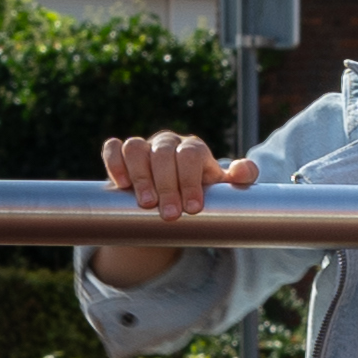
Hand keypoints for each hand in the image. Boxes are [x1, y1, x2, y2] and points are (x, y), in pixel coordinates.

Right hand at [100, 131, 253, 222]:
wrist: (172, 202)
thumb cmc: (200, 193)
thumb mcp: (223, 189)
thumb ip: (240, 179)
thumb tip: (244, 170)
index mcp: (193, 149)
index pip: (191, 156)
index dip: (191, 181)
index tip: (193, 208)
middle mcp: (167, 143)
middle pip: (163, 154)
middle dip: (167, 185)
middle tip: (170, 214)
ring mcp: (144, 147)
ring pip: (136, 148)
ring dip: (140, 175)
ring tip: (147, 204)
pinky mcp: (121, 154)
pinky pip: (113, 148)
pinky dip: (114, 162)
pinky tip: (120, 183)